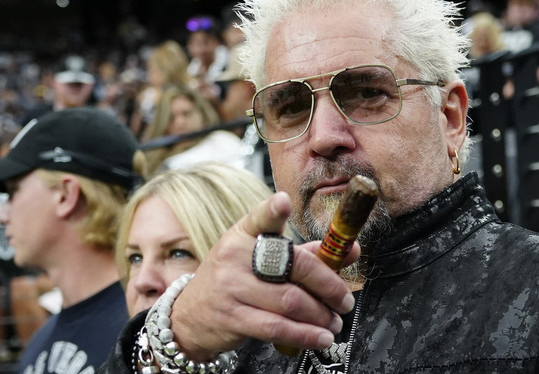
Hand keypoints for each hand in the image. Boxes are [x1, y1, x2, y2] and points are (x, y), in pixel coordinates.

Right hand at [169, 192, 358, 358]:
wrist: (188, 316)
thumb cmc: (233, 280)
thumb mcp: (257, 258)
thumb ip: (303, 253)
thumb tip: (349, 250)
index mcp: (243, 234)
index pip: (260, 218)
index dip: (273, 209)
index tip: (284, 201)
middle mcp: (235, 256)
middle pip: (293, 266)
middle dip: (329, 284)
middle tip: (344, 298)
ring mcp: (232, 288)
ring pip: (290, 301)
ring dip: (321, 314)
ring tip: (334, 319)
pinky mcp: (233, 318)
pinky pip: (277, 328)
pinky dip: (305, 335)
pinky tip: (321, 337)